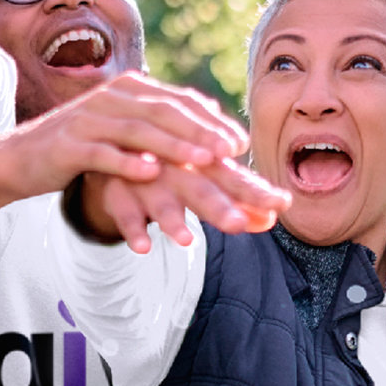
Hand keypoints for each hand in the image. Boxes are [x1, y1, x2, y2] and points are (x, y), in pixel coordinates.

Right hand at [1, 71, 255, 197]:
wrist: (20, 157)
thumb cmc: (83, 147)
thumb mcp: (124, 129)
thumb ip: (162, 125)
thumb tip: (213, 130)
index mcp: (128, 89)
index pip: (179, 101)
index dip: (212, 121)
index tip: (240, 144)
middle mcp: (110, 97)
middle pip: (164, 111)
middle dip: (201, 131)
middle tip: (230, 152)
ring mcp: (87, 119)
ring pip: (138, 130)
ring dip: (174, 145)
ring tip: (203, 160)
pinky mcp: (67, 145)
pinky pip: (102, 152)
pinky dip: (128, 161)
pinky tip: (150, 173)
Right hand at [83, 160, 288, 254]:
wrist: (104, 138)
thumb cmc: (164, 162)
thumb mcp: (197, 179)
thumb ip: (233, 199)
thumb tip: (271, 219)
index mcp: (198, 159)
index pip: (231, 177)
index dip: (255, 191)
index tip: (281, 203)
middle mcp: (174, 163)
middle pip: (199, 186)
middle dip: (219, 205)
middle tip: (239, 223)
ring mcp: (142, 174)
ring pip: (159, 198)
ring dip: (172, 218)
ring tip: (187, 240)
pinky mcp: (116, 188)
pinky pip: (121, 209)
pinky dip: (131, 227)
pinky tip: (142, 247)